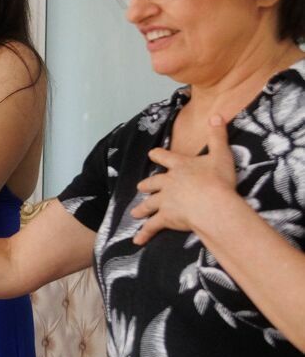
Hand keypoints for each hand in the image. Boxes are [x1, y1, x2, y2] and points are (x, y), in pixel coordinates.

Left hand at [131, 114, 238, 244]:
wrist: (212, 204)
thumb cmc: (218, 180)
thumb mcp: (221, 154)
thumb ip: (218, 135)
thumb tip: (217, 114)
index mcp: (180, 166)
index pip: (165, 157)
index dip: (158, 155)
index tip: (152, 154)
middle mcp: (169, 182)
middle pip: (153, 183)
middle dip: (147, 185)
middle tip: (140, 187)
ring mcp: (165, 201)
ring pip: (149, 204)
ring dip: (142, 208)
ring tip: (134, 212)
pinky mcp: (165, 218)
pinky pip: (152, 227)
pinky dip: (144, 234)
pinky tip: (137, 241)